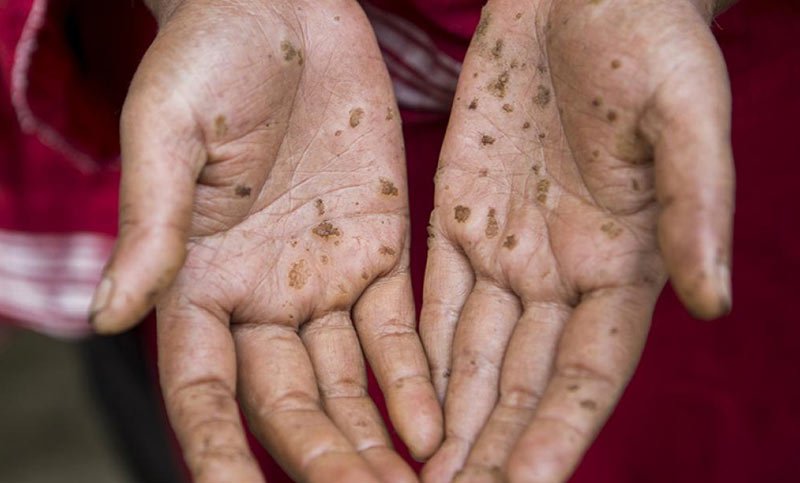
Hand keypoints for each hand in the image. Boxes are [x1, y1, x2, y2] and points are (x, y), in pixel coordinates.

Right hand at [88, 1, 441, 480]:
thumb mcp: (169, 135)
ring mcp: (326, 278)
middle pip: (288, 402)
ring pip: (348, 382)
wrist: (283, 9)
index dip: (218, 452)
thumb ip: (152, 228)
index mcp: (198, 280)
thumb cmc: (209, 57)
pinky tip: (433, 427)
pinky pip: (398, 331)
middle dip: (319, 462)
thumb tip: (108, 317)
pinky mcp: (382, 250)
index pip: (203, 390)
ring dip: (373, 442)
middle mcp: (262, 296)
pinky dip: (413, 381)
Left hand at [420, 0, 733, 480]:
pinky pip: (431, 300)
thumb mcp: (685, 115)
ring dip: (448, 419)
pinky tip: (398, 402)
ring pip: (471, 356)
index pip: (587, 373)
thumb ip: (695, 206)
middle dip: (492, 448)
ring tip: (418, 478)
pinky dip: (415, 356)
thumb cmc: (648, 39)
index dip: (559, 435)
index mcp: (623, 262)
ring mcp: (505, 249)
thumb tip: (717, 300)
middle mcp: (561, 273)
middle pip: (522, 383)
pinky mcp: (456, 217)